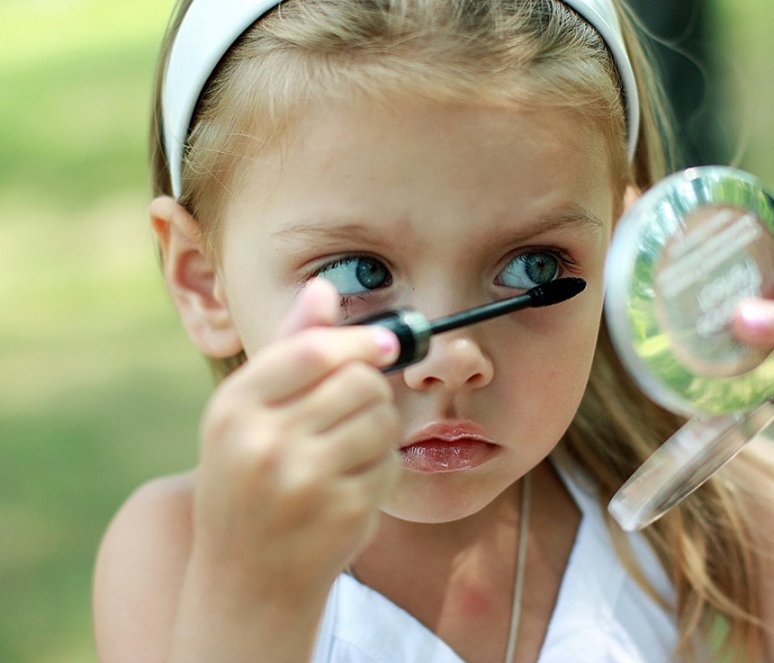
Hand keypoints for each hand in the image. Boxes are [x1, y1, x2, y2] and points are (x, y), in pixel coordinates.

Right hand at [190, 278, 401, 599]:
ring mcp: (305, 483)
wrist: (245, 582)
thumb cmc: (244, 484)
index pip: (311, 352)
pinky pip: (391, 463)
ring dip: (380, 427)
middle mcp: (264, 444)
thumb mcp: (245, 416)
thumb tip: (323, 288)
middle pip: (358, 381)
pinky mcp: (343, 513)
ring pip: (382, 419)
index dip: (358, 340)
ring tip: (349, 447)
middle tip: (359, 406)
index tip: (385, 344)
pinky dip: (383, 467)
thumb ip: (287, 349)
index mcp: (233, 410)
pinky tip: (351, 484)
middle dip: (371, 387)